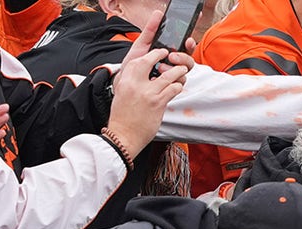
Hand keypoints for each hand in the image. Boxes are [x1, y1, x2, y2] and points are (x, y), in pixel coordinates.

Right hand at [107, 10, 189, 155]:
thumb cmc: (124, 111)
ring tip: (179, 75)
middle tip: (174, 59)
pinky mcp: (157, 101)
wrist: (122, 134)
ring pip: (173, 73)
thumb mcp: (123, 88)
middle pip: (157, 57)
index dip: (150, 30)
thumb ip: (134, 75)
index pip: (140, 48)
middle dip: (170, 57)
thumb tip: (148, 65)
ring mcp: (147, 90)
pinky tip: (176, 88)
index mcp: (126, 73)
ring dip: (180, 73)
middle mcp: (135, 79)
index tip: (159, 21)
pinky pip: (175, 87)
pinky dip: (178, 87)